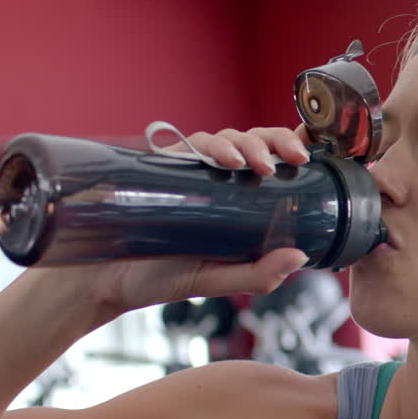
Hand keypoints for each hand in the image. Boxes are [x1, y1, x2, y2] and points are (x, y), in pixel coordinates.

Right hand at [44, 125, 317, 315]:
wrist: (101, 281)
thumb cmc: (159, 278)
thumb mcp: (215, 280)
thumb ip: (256, 275)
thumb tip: (299, 257)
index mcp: (238, 202)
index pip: (273, 164)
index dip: (294, 149)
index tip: (317, 152)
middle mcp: (216, 180)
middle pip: (255, 143)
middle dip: (278, 142)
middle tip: (295, 160)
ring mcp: (189, 171)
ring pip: (226, 137)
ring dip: (247, 144)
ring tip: (256, 166)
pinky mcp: (161, 166)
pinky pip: (190, 143)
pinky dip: (210, 145)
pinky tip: (222, 159)